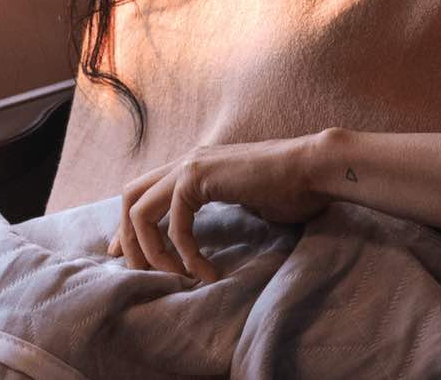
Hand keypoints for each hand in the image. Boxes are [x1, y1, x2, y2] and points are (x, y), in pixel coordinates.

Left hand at [108, 133, 329, 281]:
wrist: (313, 169)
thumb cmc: (290, 190)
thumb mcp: (242, 201)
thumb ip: (215, 211)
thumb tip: (196, 240)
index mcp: (193, 166)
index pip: (142, 192)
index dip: (129, 226)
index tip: (127, 257)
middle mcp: (185, 162)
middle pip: (129, 197)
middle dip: (128, 238)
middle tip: (138, 271)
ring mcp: (190, 166)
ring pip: (140, 211)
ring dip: (152, 251)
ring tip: (175, 277)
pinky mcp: (199, 177)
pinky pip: (176, 226)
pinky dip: (187, 255)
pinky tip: (206, 272)